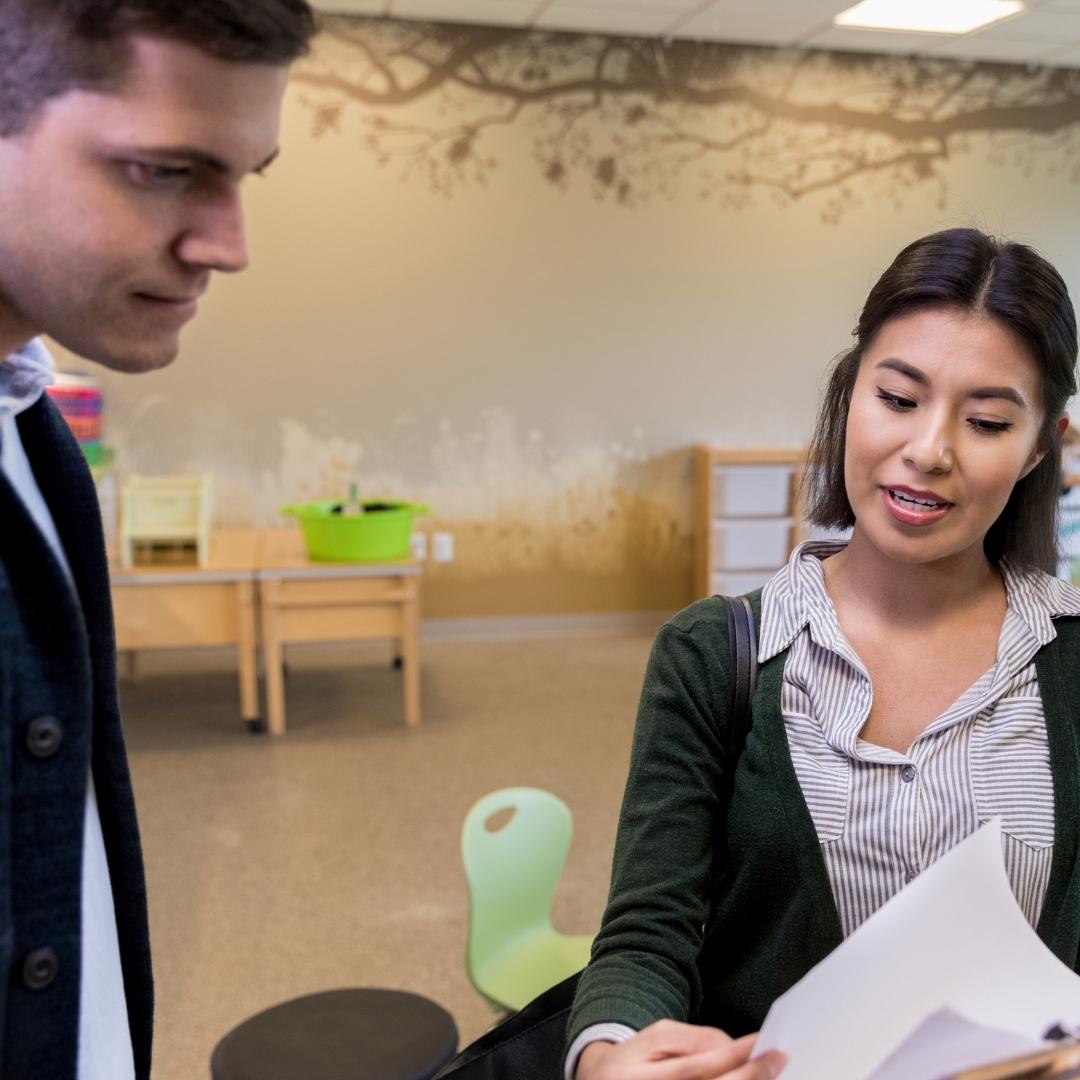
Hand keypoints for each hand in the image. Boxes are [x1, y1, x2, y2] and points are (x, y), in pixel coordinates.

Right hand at [576, 1021, 786, 1079]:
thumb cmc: (637, 1059)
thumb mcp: (658, 1037)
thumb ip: (694, 1041)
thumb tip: (733, 1049)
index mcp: (642, 1077)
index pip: (695, 1067)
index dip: (731, 1056)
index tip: (761, 1044)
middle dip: (748, 1077)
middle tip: (776, 1060)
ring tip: (769, 1073)